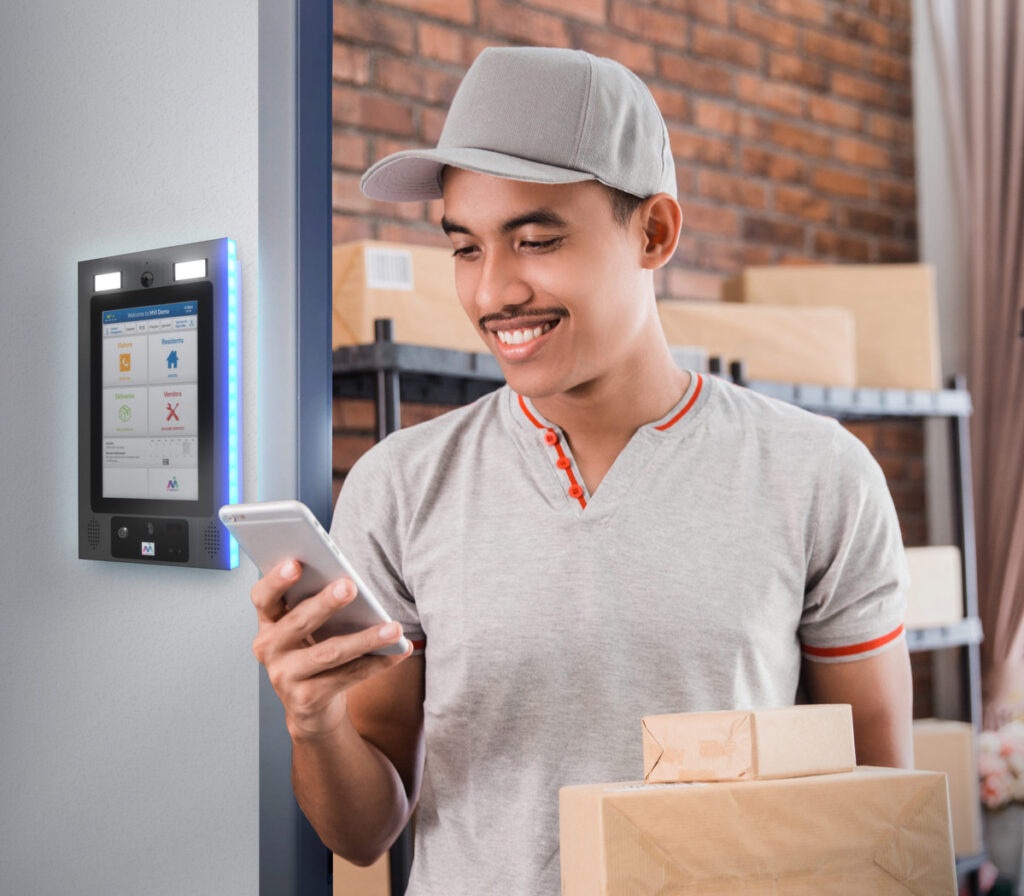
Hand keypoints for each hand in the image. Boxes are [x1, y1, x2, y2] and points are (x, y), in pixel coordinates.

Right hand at [251, 559, 410, 740]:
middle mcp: (269, 649)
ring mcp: (284, 676)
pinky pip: (347, 676)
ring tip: (393, 628)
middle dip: (326, 603)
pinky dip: (377, 663)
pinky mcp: (305, 699)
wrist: (310, 706)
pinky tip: (397, 652)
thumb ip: (314, 604)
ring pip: (329, 653)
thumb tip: (348, 583)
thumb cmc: (312, 653)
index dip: (276, 580)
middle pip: (298, 622)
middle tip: (350, 586)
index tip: (295, 563)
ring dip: (365, 639)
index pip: (263, 596)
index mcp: (268, 622)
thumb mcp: (305, 628)